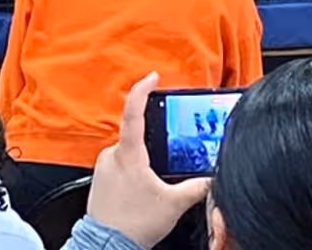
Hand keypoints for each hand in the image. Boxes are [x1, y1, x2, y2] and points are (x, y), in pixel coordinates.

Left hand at [87, 73, 211, 248]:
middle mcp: (111, 156)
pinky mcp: (100, 180)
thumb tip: (211, 179)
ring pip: (129, 155)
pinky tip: (143, 191)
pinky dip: (134, 173)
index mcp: (128, 154)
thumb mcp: (173, 204)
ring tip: (155, 185)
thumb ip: (195, 188)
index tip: (153, 78)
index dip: (143, 90)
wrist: (106, 246)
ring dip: (144, 163)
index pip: (134, 112)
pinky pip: (120, 167)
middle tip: (168, 159)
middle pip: (136, 137)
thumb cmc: (133, 224)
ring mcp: (103, 167)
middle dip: (154, 146)